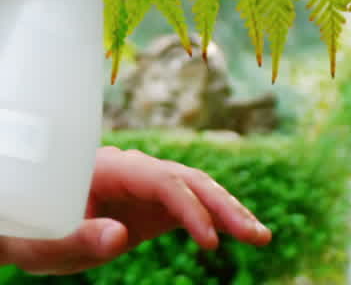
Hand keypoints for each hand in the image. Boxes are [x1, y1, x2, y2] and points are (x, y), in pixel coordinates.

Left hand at [0, 144, 270, 274]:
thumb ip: (81, 237)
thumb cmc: (33, 228)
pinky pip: (191, 205)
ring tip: (261, 235)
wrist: (29, 221)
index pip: (162, 182)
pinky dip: (216, 218)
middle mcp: (137, 170)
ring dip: (229, 209)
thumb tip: (120, 236)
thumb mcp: (48, 240)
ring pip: (197, 188)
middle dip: (225, 205)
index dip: (189, 209)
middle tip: (257, 234)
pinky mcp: (151, 205)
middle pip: (190, 179)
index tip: (210, 241)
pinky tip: (239, 232)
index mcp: (114, 168)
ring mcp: (147, 186)